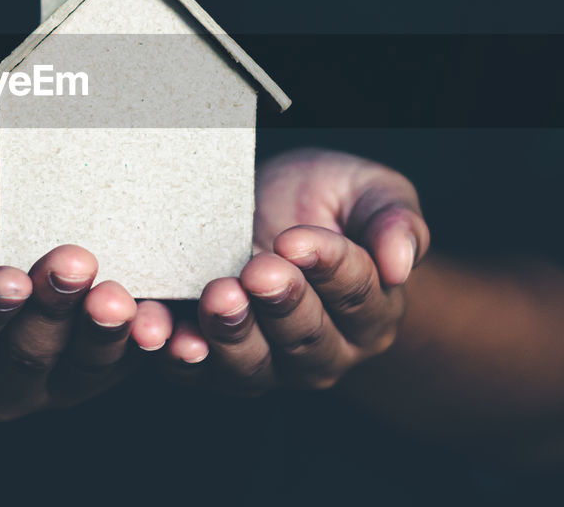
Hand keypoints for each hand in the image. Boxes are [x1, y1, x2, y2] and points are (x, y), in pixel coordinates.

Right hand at [0, 197, 174, 419]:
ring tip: (118, 295)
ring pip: (79, 371)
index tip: (7, 277)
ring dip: (102, 335)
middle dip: (49, 313)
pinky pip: (126, 366)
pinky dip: (145, 346)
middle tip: (72, 262)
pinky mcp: (97, 370)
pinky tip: (160, 319)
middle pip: (22, 359)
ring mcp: (48, 385)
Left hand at [162, 148, 429, 394]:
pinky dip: (175, 355)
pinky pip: (194, 372)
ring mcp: (269, 364)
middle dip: (279, 304)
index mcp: (370, 311)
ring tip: (217, 299)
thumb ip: (395, 220)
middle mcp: (324, 350)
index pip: (357, 293)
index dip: (328, 267)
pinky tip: (161, 333)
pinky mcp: (214, 365)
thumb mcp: (370, 192)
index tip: (298, 241)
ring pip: (252, 365)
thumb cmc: (325, 202)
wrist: (273, 214)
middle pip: (305, 337)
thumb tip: (402, 262)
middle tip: (257, 271)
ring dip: (230, 334)